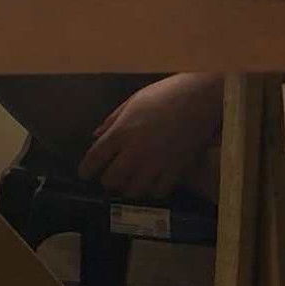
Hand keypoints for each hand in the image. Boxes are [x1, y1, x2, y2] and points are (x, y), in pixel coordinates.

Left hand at [77, 74, 222, 200]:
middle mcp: (135, 151)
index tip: (84, 174)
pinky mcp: (175, 171)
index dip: (86, 169)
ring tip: (132, 180)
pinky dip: (152, 190)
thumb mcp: (134, 100)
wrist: (199, 97)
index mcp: (122, 131)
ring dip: (129, 187)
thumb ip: (113, 120)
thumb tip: (97, 135)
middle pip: (112, 180)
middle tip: (111, 175)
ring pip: (133, 191)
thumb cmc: (165, 93)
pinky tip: (153, 182)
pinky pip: (158, 192)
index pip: (95, 158)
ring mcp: (156, 164)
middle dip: (108, 180)